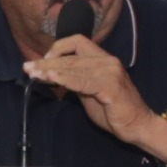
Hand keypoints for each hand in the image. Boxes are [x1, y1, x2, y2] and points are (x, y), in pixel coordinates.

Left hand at [20, 34, 161, 150]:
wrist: (138, 125)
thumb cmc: (114, 111)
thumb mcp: (90, 93)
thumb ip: (75, 81)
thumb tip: (53, 76)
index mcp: (103, 59)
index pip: (77, 42)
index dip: (58, 48)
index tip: (42, 60)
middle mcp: (107, 60)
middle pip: (71, 56)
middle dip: (46, 62)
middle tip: (28, 68)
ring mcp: (110, 72)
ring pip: (74, 66)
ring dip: (51, 71)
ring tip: (34, 74)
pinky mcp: (110, 86)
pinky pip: (83, 81)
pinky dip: (66, 80)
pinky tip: (52, 80)